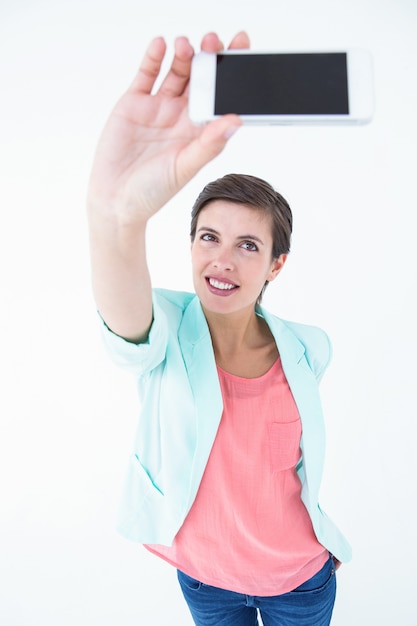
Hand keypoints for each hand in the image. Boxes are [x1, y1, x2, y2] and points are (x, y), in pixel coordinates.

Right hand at [87, 32, 249, 222]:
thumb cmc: (153, 191)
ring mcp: (158, 108)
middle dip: (208, 58)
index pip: (220, 97)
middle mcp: (181, 116)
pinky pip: (147, 75)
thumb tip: (236, 120)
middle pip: (200, 79)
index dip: (231, 73)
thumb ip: (209, 144)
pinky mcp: (134, 103)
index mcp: (199, 132)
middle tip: (213, 41)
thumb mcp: (184, 168)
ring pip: (176, 72)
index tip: (242, 49)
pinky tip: (161, 45)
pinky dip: (153, 58)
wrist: (115, 199)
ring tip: (186, 45)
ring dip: (183, 55)